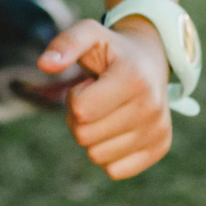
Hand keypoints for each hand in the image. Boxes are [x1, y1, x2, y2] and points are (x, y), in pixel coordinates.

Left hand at [38, 19, 172, 179]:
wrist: (151, 60)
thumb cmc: (112, 50)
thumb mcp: (89, 34)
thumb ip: (66, 44)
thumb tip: (45, 64)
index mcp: (133, 78)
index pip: (81, 110)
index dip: (75, 98)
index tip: (89, 85)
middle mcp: (151, 107)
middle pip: (85, 136)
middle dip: (80, 118)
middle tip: (96, 99)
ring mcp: (158, 130)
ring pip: (97, 156)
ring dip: (93, 136)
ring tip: (108, 111)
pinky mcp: (160, 148)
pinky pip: (115, 170)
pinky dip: (108, 153)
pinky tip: (118, 128)